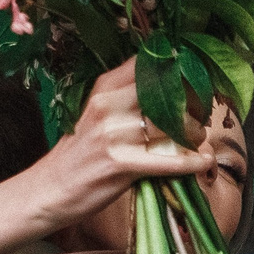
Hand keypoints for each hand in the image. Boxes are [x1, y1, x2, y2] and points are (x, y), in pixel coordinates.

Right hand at [26, 57, 211, 232]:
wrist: (49, 189)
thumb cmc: (81, 153)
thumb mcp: (99, 114)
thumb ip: (128, 98)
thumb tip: (171, 88)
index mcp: (105, 88)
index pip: (151, 64)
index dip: (180, 71)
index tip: (196, 83)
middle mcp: (109, 105)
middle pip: (168, 92)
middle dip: (193, 104)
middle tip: (202, 117)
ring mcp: (114, 134)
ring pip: (173, 126)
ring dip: (195, 135)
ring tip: (198, 142)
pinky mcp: (121, 165)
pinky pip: (169, 160)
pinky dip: (193, 162)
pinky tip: (204, 162)